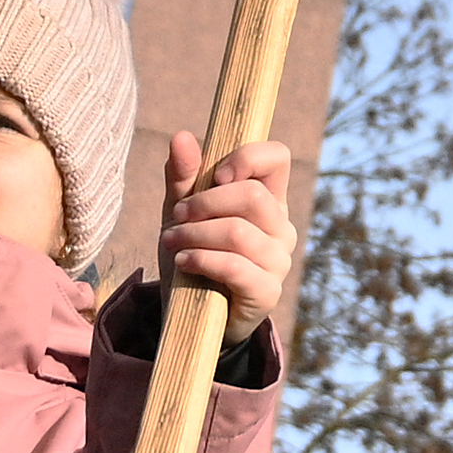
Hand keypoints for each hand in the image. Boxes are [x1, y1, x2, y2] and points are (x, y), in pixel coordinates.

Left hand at [161, 131, 296, 335]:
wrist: (191, 317)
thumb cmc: (193, 257)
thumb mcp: (182, 214)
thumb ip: (183, 178)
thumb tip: (182, 136)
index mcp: (269, 199)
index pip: (277, 158)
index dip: (247, 157)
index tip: (214, 176)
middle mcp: (281, 227)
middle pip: (252, 196)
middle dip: (204, 203)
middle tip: (177, 216)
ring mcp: (278, 261)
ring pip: (239, 232)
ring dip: (195, 234)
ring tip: (170, 242)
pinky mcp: (267, 292)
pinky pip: (235, 267)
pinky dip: (201, 260)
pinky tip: (182, 262)